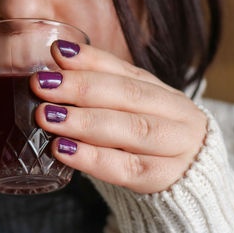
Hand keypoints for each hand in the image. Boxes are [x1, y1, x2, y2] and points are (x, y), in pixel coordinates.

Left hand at [31, 41, 206, 193]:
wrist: (191, 181)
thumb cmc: (149, 143)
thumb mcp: (135, 114)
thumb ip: (105, 95)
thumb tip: (58, 70)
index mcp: (165, 93)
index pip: (126, 71)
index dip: (91, 60)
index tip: (57, 51)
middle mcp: (176, 114)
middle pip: (129, 95)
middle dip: (82, 88)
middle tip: (42, 84)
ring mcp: (175, 146)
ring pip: (131, 129)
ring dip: (85, 121)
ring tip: (48, 116)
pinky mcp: (164, 179)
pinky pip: (128, 168)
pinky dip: (93, 158)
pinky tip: (63, 150)